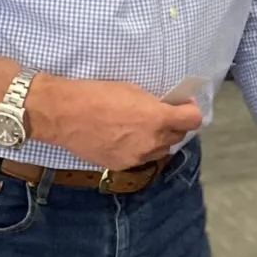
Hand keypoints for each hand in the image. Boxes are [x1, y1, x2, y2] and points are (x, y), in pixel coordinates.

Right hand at [23, 76, 201, 169]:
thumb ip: (154, 103)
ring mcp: (137, 157)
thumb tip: (165, 108)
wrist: (63, 114)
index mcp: (157, 119)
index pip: (193, 120)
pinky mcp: (121, 166)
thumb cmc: (96, 94)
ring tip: (144, 129)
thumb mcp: (132, 90)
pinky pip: (140, 159)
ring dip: (159, 140)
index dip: (190, 111)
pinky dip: (140, 150)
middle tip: (162, 115)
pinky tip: (127, 139)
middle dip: (174, 125)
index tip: (182, 105)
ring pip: (160, 151)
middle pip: (178, 136)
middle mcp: (152, 142)